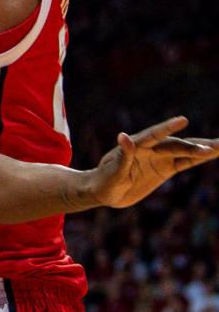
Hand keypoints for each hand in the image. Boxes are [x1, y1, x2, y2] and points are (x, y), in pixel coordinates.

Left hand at [90, 116, 218, 207]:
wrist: (104, 191)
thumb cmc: (104, 181)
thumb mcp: (112, 172)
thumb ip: (122, 156)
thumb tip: (124, 135)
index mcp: (136, 146)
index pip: (155, 135)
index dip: (168, 128)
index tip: (183, 120)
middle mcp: (150, 149)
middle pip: (176, 145)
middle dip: (196, 145)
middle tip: (217, 144)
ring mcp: (158, 158)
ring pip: (184, 151)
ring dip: (202, 149)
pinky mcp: (164, 169)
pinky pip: (183, 162)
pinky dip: (197, 158)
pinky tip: (211, 153)